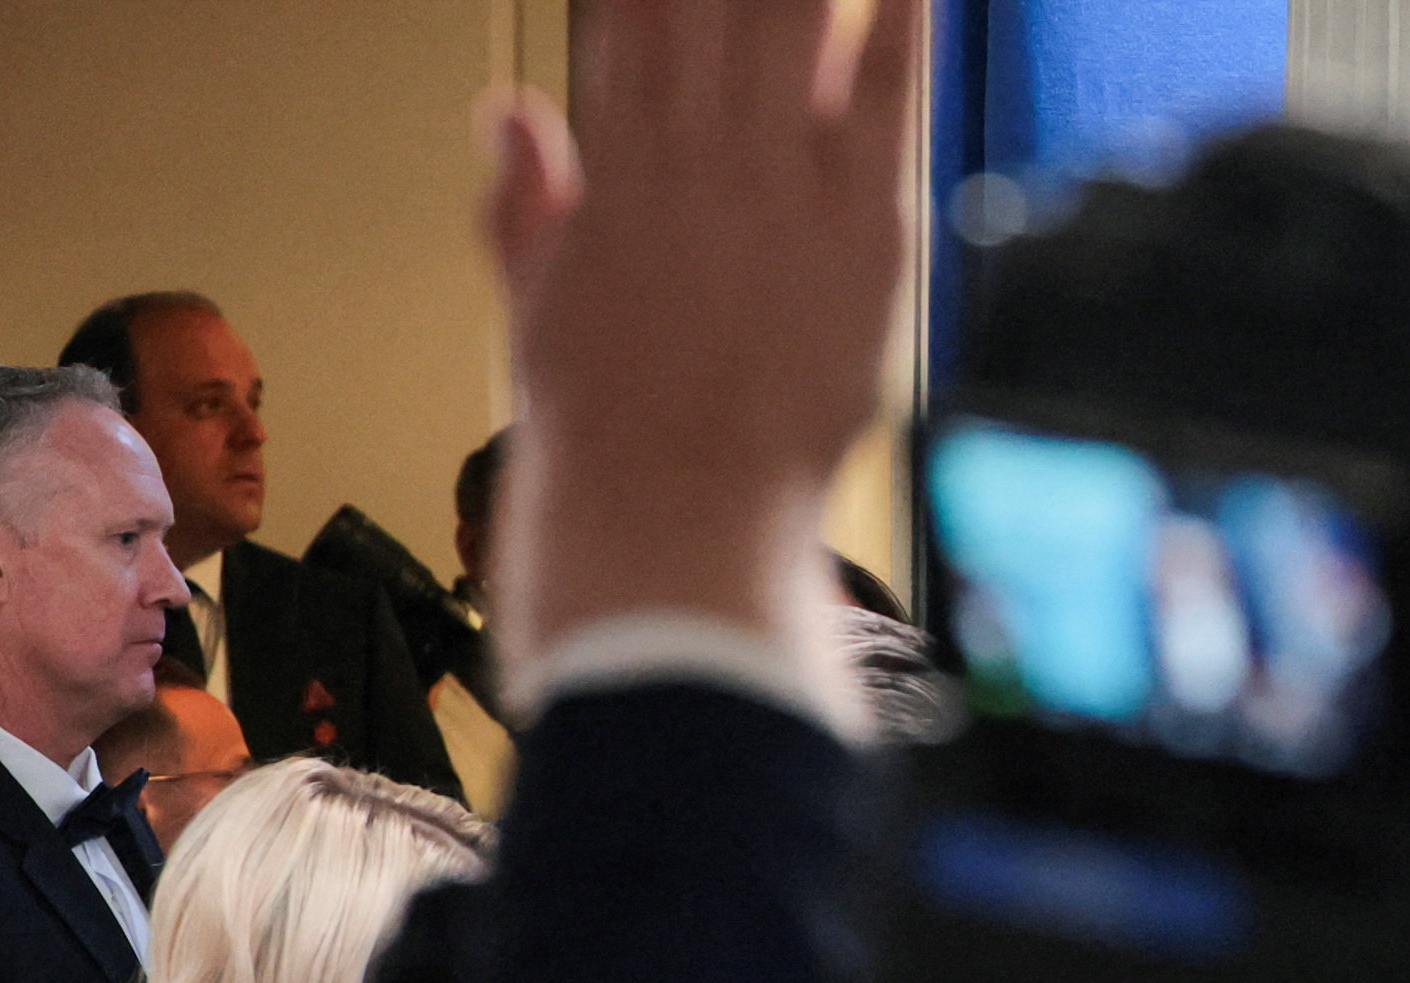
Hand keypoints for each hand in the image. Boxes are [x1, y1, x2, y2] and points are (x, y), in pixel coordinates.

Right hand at [481, 0, 921, 669]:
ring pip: (796, 21)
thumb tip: (511, 114)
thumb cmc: (608, 423)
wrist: (671, 506)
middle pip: (719, 1)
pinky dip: (899, 30)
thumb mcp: (537, 296)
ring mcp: (778, 182)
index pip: (633, 9)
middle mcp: (694, 148)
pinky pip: (885, 102)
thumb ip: (526, 195)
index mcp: (614, 156)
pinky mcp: (860, 230)